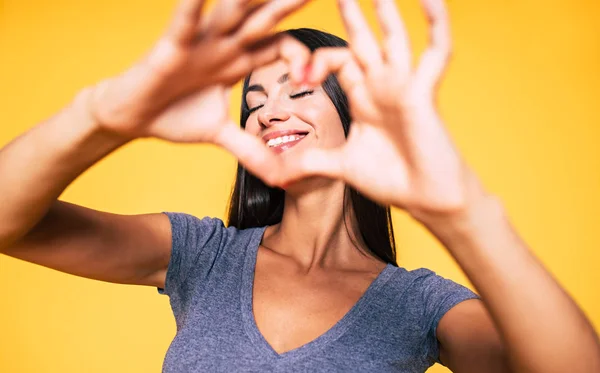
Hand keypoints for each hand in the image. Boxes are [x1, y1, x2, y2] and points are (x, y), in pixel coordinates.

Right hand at [88, 0, 310, 181]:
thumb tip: (279, 178)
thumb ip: (250, 149)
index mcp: (238, 62)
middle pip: (263, 20)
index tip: (312, 79)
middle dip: (288, 3)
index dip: (301, 57)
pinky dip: (193, 6)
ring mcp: (200, 43)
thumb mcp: (220, 134)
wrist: (133, 118)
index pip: (280, 46)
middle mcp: (224, 46)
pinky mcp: (172, 46)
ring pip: (230, 13)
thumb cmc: (173, 116)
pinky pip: (185, 22)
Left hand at [286, 0, 483, 217]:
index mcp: (363, 98)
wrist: (424, 199)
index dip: (317, 61)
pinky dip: (437, 23)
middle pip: (363, 40)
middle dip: (351, 13)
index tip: (300, 75)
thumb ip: (309, 163)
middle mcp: (382, 86)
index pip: (338, 61)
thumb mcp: (340, 167)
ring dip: (385, 9)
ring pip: (395, 37)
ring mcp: (404, 86)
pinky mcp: (424, 92)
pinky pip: (437, 51)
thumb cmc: (391, 180)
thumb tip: (275, 176)